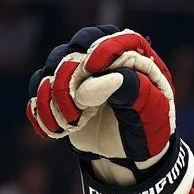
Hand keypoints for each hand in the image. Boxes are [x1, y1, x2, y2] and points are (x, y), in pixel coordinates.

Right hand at [26, 25, 193, 193]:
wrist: (132, 155)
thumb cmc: (149, 130)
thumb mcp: (153, 114)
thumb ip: (135, 90)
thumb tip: (111, 74)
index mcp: (133, 58)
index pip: (113, 37)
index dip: (100, 49)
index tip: (91, 68)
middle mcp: (102, 60)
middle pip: (73, 51)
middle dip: (69, 80)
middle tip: (79, 110)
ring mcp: (79, 75)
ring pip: (51, 70)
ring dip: (55, 99)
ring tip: (71, 124)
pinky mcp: (62, 93)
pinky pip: (40, 91)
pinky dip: (42, 110)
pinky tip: (54, 130)